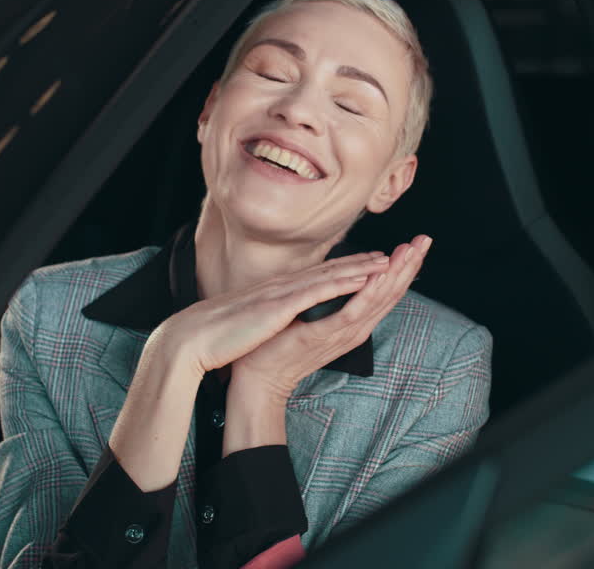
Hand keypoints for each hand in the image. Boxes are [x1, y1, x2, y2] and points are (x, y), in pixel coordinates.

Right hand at [151, 250, 391, 375]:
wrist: (192, 341)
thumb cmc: (220, 337)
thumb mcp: (254, 322)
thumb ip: (271, 314)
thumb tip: (283, 315)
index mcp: (281, 293)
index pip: (324, 276)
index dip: (354, 267)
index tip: (378, 261)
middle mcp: (285, 287)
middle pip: (335, 269)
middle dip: (370, 261)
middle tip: (401, 252)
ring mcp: (283, 294)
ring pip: (332, 275)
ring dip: (364, 267)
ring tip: (394, 259)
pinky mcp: (279, 306)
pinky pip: (317, 291)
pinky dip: (342, 282)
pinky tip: (363, 278)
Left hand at [230, 235, 431, 402]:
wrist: (262, 377)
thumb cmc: (284, 344)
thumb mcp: (318, 316)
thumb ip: (334, 300)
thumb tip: (345, 275)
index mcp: (354, 322)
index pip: (387, 292)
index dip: (404, 267)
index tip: (418, 244)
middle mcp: (354, 328)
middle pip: (389, 293)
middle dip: (408, 265)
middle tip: (425, 240)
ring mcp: (340, 333)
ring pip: (376, 300)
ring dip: (394, 274)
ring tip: (409, 251)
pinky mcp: (322, 336)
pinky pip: (349, 312)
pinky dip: (365, 293)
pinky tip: (376, 275)